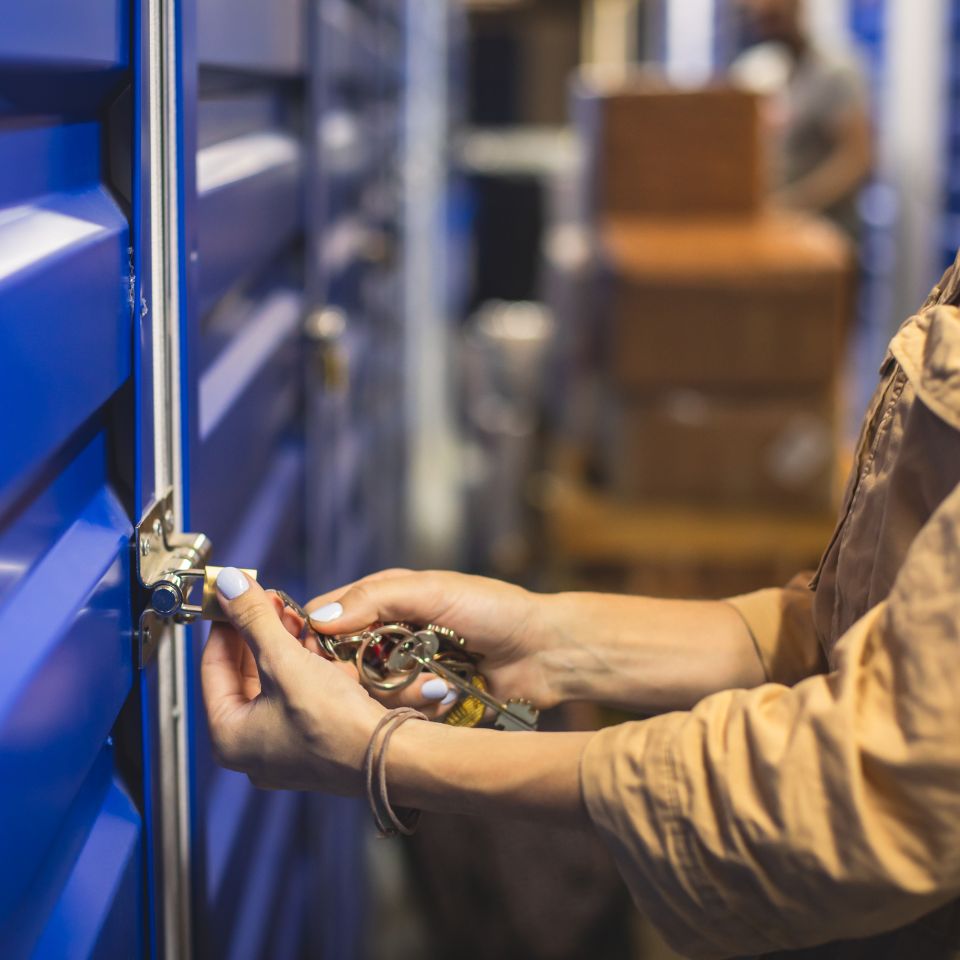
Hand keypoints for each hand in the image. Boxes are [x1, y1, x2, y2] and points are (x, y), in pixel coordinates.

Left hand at [201, 568, 383, 792]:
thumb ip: (253, 619)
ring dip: (284, 646)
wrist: (389, 755)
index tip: (236, 595)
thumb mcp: (284, 660)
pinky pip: (298, 695)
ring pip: (274, 682)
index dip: (226, 624)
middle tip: (271, 602)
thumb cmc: (333, 722)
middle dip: (260, 633)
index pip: (212, 666)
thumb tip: (228, 584)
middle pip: (244, 674)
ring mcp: (283, 748)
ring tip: (297, 617)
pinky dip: (305, 668)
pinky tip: (318, 646)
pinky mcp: (313, 742)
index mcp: (228, 736)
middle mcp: (251, 748)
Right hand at [305, 570, 560, 712]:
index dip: (315, 638)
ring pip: (366, 697)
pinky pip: (396, 717)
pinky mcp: (420, 705)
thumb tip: (318, 618)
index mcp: (383, 600)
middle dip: (363, 674)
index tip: (322, 657)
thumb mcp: (433, 591)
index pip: (325, 617)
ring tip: (439, 684)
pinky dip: (419, 710)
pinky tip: (446, 699)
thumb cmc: (493, 609)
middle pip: (338, 666)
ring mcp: (402, 674)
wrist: (544, 652)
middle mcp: (385, 638)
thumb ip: (376, 599)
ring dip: (401, 693)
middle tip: (393, 671)